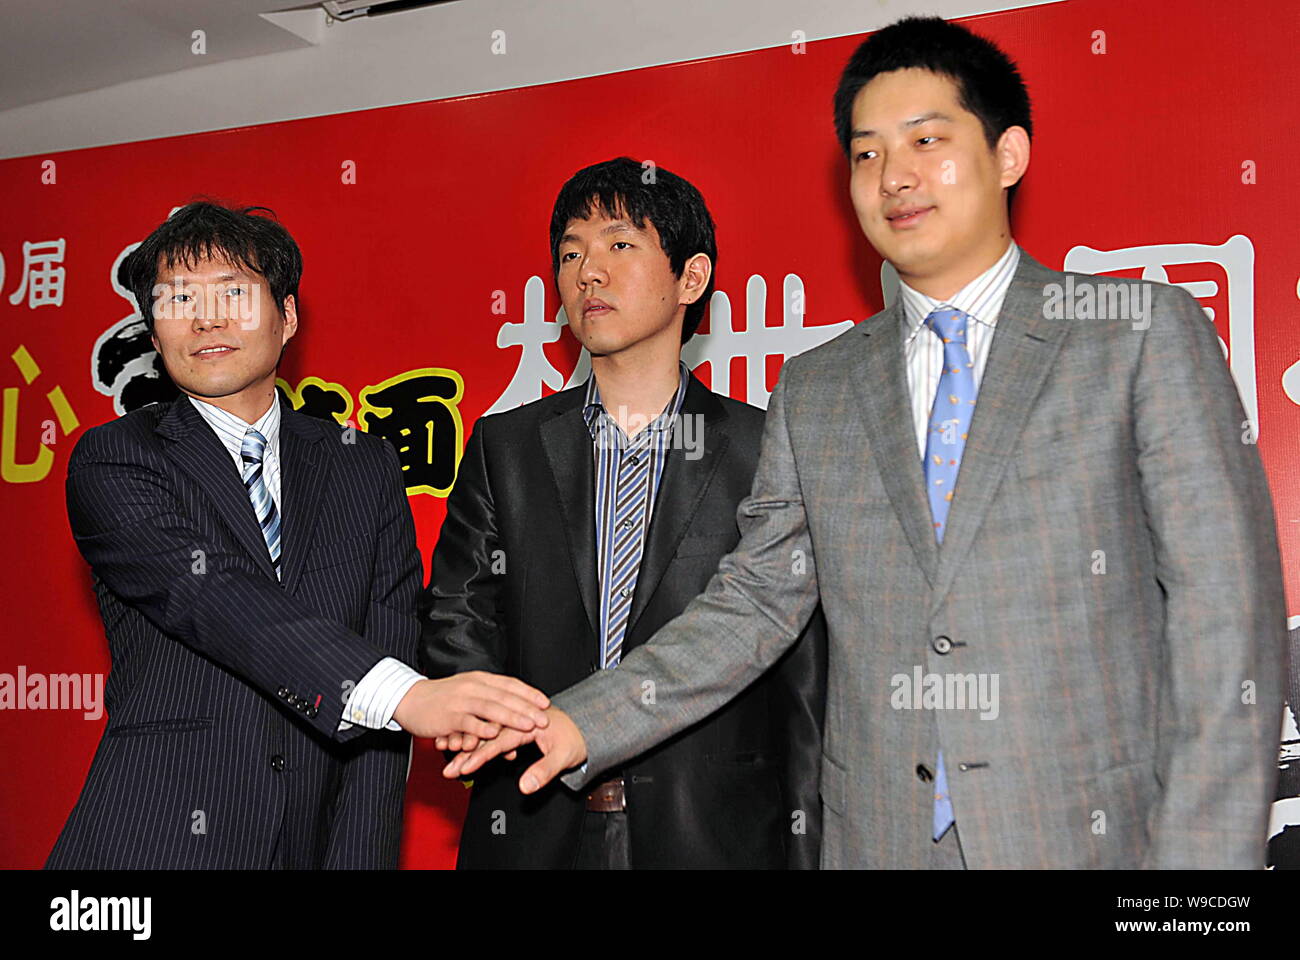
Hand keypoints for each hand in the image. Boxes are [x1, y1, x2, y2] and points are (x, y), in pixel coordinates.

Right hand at [392, 672, 549, 739]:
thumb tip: (508, 725)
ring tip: (528, 726)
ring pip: (491, 708)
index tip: (545, 702)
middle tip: (544, 719)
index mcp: (479, 680)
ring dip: (512, 718)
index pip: (509, 684)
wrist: (410, 700)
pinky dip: (482, 728)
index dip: (528, 693)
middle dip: (527, 708)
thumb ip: (488, 708)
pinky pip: (469, 722)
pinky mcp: (449, 716)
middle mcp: (472, 687)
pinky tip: (495, 734)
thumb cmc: (442, 700)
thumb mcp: (468, 695)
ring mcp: (460, 701)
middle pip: (504, 697)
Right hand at [442, 706, 586, 793]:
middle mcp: (517, 720)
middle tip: (450, 771)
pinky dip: (470, 746)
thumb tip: (525, 787)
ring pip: (483, 736)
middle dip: (466, 755)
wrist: (582, 727)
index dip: (482, 754)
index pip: (500, 739)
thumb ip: (543, 771)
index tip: (466, 767)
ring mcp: (512, 723)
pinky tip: (457, 757)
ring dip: (465, 752)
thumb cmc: (573, 739)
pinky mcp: (509, 729)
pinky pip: (486, 735)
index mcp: (529, 722)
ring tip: (449, 767)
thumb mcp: (562, 756)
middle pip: (486, 737)